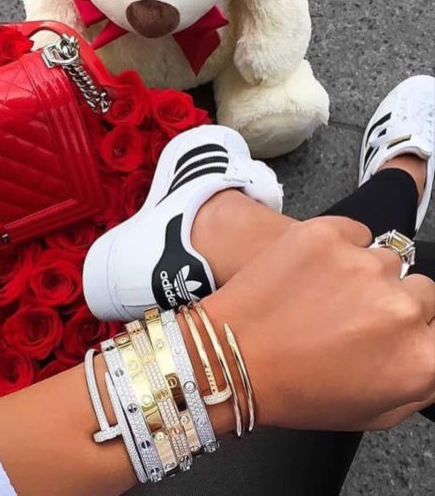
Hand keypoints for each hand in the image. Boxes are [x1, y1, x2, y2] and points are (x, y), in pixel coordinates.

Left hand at [210, 217, 434, 430]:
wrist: (229, 354)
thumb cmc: (293, 388)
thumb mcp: (372, 410)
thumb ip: (421, 381)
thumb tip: (433, 351)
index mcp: (419, 358)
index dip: (418, 331)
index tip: (393, 332)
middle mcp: (399, 308)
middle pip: (422, 291)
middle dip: (392, 302)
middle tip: (351, 316)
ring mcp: (362, 265)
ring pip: (386, 260)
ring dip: (363, 275)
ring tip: (322, 295)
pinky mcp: (327, 235)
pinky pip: (356, 232)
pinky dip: (340, 247)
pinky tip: (312, 271)